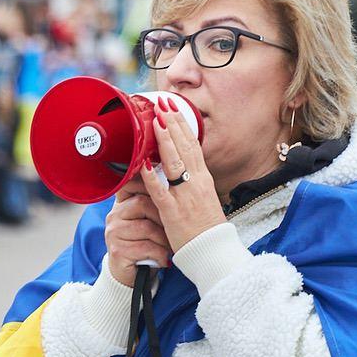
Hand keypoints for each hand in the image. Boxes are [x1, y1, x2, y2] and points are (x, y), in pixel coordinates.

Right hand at [104, 179, 171, 287]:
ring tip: (170, 247)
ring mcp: (113, 233)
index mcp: (122, 205)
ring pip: (147, 227)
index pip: (133, 185)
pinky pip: (145, 247)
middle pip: (143, 204)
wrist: (133, 277)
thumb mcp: (150, 222)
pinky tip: (163, 259)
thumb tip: (172, 182)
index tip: (167, 191)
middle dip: (164, 218)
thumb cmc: (146, 246)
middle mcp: (114, 216)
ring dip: (164, 240)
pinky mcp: (117, 250)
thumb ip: (154, 204)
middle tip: (174, 230)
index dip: (150, 185)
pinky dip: (159, 254)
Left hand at [139, 97, 225, 252]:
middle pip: (185, 148)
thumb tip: (179, 165)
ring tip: (155, 122)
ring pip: (175, 164)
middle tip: (163, 104)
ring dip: (165, 141)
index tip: (174, 109)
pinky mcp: (173, 212)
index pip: (193, 146)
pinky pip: (161, 192)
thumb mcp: (203, 197)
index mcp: (204, 179)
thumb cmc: (205, 226)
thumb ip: (191, 180)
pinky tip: (144, 164)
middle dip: (173, 124)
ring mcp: (185, 197)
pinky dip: (152, 177)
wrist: (212, 251)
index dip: (183, 126)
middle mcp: (196, 183)